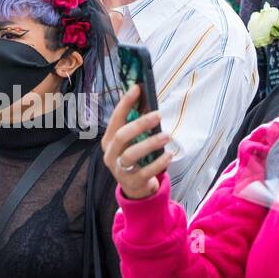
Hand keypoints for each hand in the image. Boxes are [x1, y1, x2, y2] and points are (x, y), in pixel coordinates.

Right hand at [101, 85, 173, 199]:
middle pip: (121, 136)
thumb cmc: (135, 159)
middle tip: (158, 115)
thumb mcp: (131, 143)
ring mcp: (119, 169)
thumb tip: (143, 100)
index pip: (115, 118)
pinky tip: (169, 155)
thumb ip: (134, 126)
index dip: (125, 103)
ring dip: (150, 143)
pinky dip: (158, 162)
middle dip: (140, 124)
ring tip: (166, 136)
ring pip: (131, 154)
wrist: (135, 189)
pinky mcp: (132, 182)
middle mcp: (111, 154)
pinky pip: (145, 171)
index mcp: (109, 141)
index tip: (137, 88)